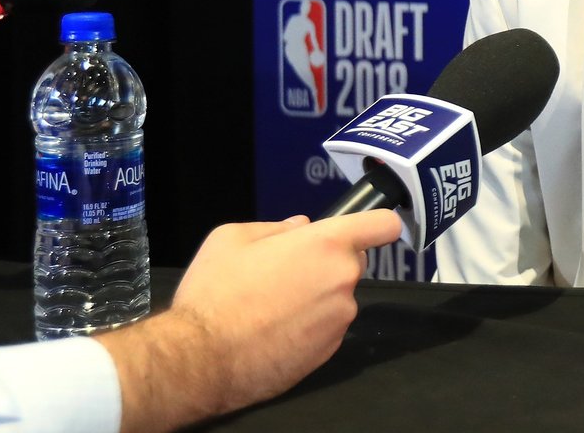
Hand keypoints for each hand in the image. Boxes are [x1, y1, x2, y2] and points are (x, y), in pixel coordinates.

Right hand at [97, 210, 400, 432]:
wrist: (201, 360)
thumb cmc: (215, 293)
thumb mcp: (231, 237)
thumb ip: (275, 227)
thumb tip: (299, 228)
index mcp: (326, 245)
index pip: (382, 225)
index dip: (376, 224)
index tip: (367, 229)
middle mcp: (343, 281)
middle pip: (353, 262)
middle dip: (328, 262)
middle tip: (287, 271)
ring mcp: (339, 319)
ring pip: (337, 297)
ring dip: (317, 297)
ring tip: (272, 306)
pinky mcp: (330, 351)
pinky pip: (327, 327)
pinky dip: (309, 326)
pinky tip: (275, 330)